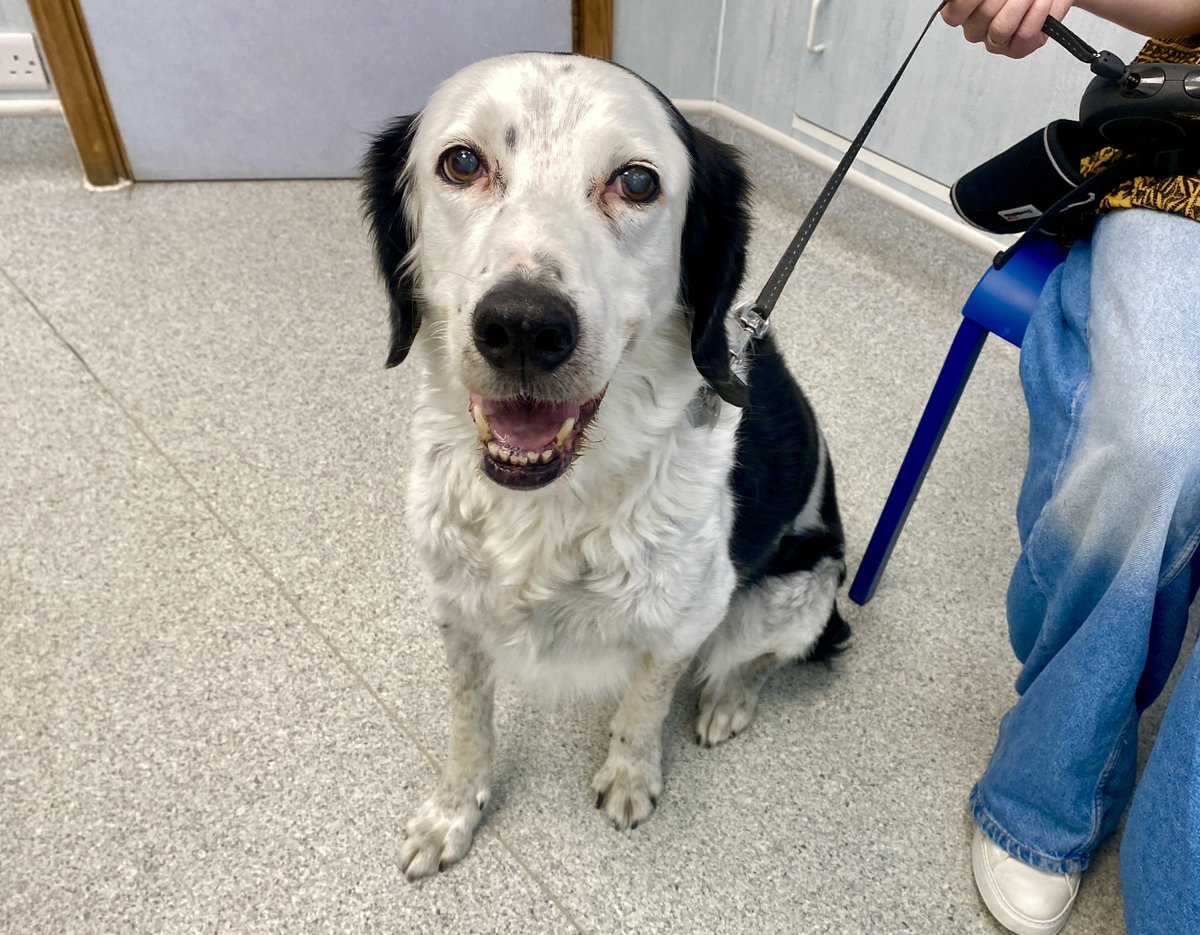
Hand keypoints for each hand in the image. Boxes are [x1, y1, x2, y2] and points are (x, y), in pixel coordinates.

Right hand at [941, 0, 1075, 57]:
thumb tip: (979, 1)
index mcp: (963, 11)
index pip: (954, 14)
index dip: (970, 1)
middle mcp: (976, 29)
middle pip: (983, 15)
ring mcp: (995, 42)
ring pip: (1001, 29)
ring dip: (1022, 4)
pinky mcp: (1017, 50)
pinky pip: (1024, 37)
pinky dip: (1038, 15)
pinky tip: (1043, 2)